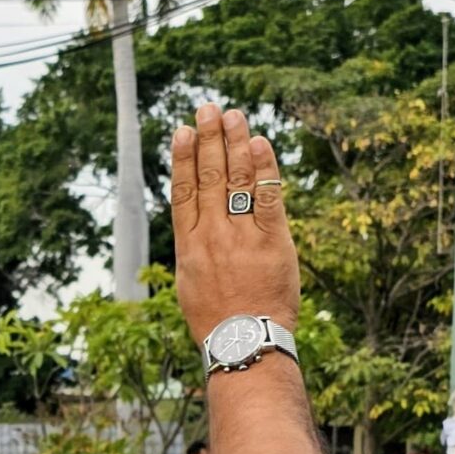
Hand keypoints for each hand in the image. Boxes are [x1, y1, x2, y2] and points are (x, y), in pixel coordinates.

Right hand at [169, 104, 300, 345]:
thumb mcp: (191, 285)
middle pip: (209, 176)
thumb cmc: (217, 321)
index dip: (183, 158)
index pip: (183, 192)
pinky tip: (259, 144)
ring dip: (235, 143)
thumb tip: (197, 228)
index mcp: (188, 247)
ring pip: (235, 179)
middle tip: (209, 109)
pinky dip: (263, 169)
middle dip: (209, 138)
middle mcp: (211, 236)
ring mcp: (241, 237)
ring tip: (234, 115)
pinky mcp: (271, 242)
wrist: (243, 344)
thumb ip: (196, 251)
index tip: (183, 131)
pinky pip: (266, 198)